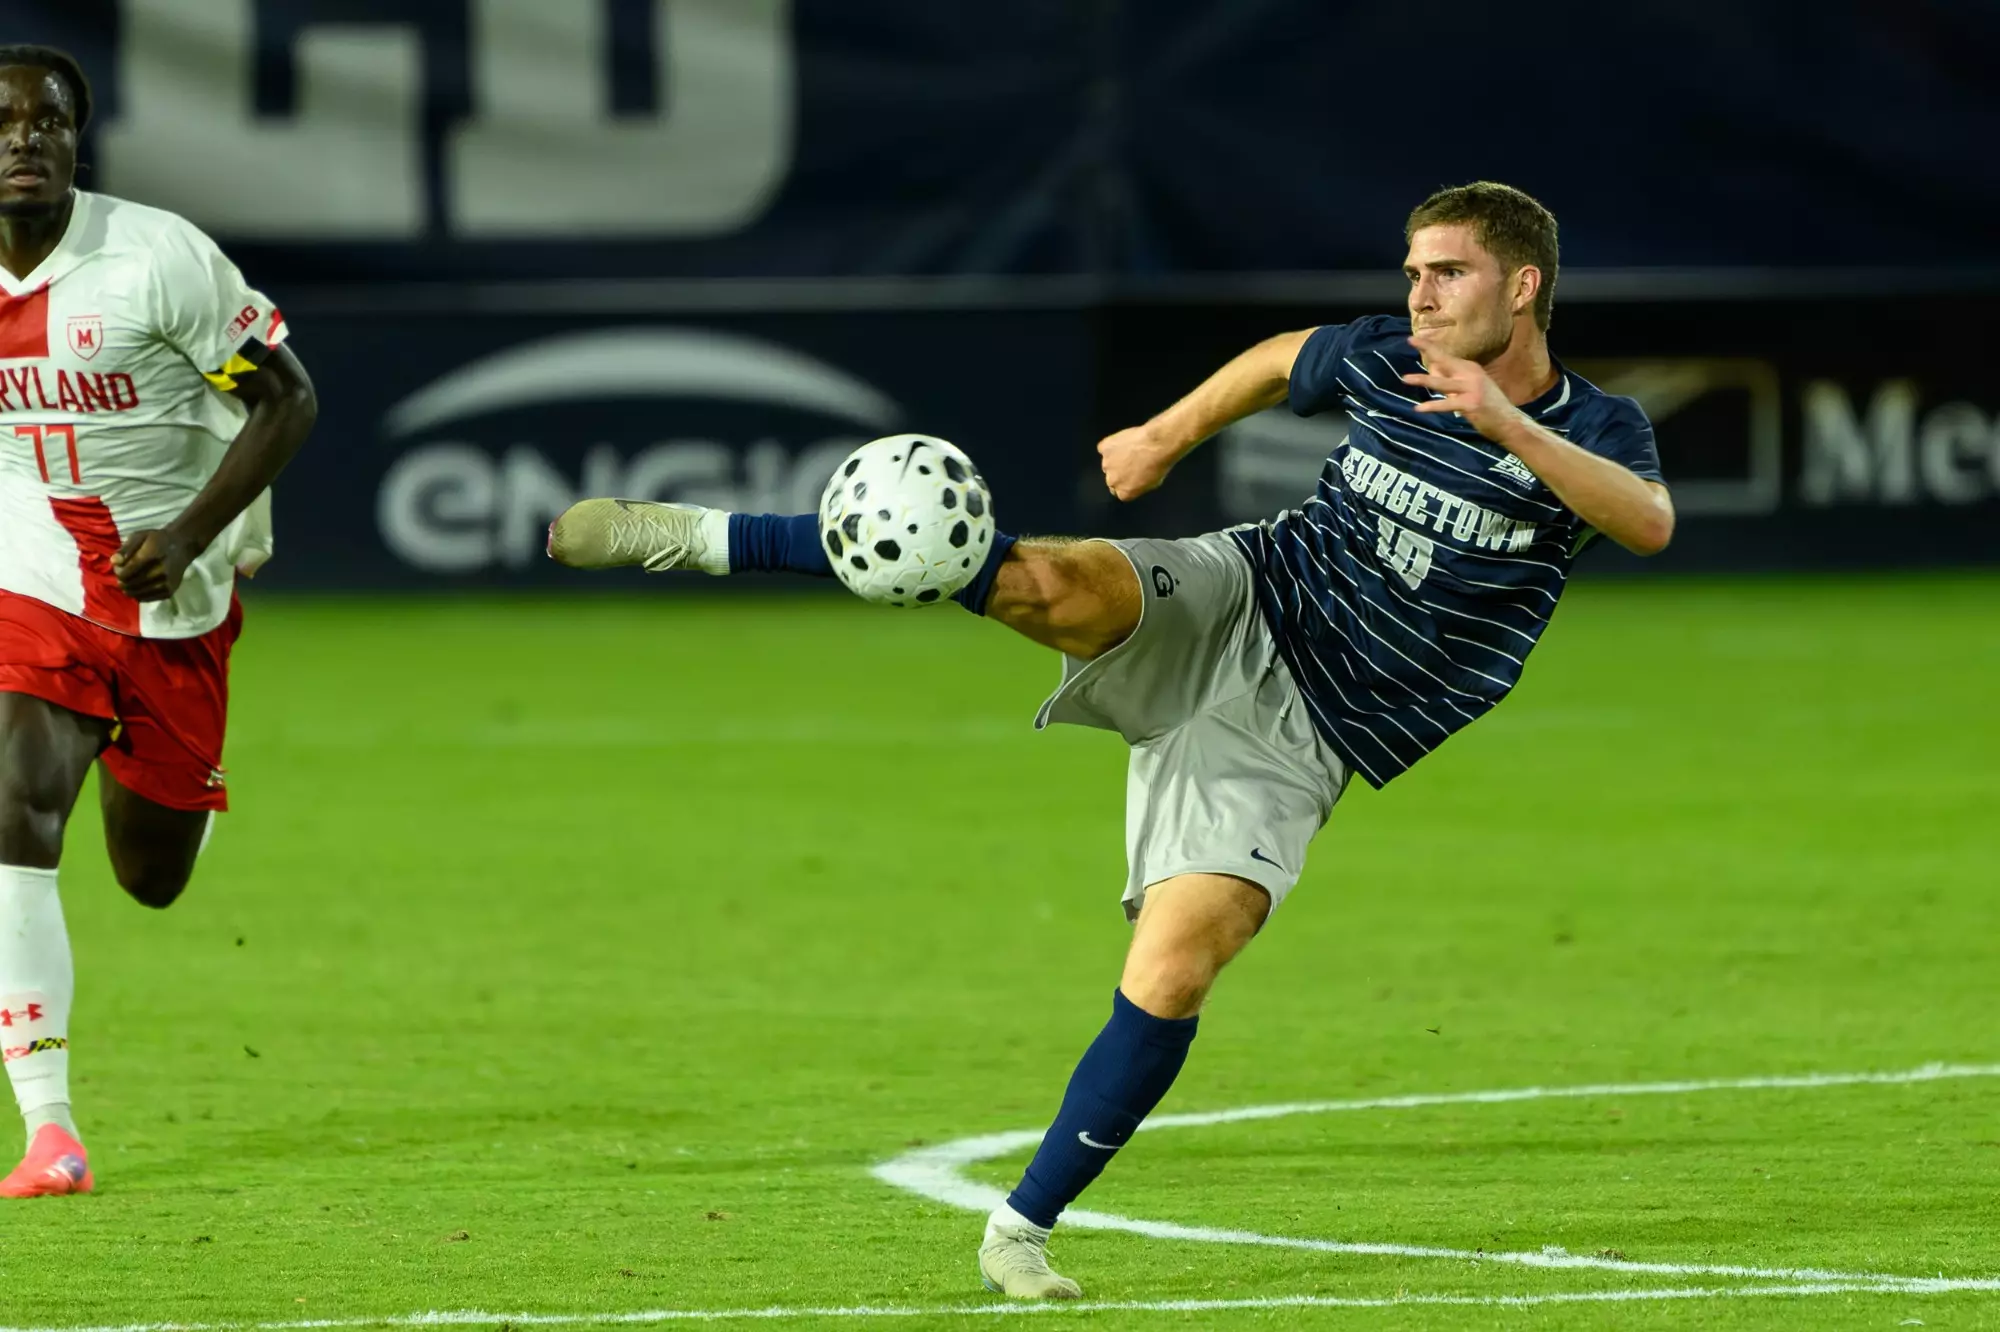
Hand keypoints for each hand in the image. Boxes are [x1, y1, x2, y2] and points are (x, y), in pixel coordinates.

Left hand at [112, 528, 196, 601]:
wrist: (183, 547)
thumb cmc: (158, 540)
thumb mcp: (140, 536)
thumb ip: (125, 549)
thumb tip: (114, 562)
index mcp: (152, 556)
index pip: (127, 573)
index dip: (118, 572)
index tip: (119, 567)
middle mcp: (161, 572)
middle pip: (130, 585)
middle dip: (122, 581)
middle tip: (124, 574)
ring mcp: (166, 584)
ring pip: (136, 594)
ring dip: (129, 588)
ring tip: (131, 580)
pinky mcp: (169, 592)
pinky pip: (145, 599)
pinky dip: (138, 594)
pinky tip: (139, 585)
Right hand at [1097, 425, 1180, 500]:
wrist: (1157, 444)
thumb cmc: (1160, 464)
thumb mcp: (1153, 483)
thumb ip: (1138, 485)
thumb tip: (1135, 481)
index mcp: (1124, 493)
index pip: (1119, 491)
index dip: (1125, 482)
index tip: (1131, 476)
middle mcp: (1112, 481)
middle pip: (1111, 478)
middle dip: (1118, 472)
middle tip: (1130, 462)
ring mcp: (1106, 463)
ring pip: (1107, 462)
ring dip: (1115, 458)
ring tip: (1129, 450)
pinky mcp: (1104, 448)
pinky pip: (1104, 447)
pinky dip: (1111, 445)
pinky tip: (1122, 441)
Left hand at [1400, 336, 1525, 442]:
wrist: (1510, 422)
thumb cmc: (1489, 406)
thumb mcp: (1469, 389)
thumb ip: (1451, 380)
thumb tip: (1432, 369)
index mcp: (1471, 369)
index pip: (1446, 356)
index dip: (1430, 346)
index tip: (1413, 338)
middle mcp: (1471, 374)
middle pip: (1444, 360)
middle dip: (1428, 350)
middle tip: (1409, 340)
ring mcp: (1472, 388)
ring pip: (1442, 382)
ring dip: (1422, 380)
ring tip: (1405, 379)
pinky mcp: (1471, 403)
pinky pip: (1447, 404)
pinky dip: (1432, 406)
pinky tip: (1419, 408)